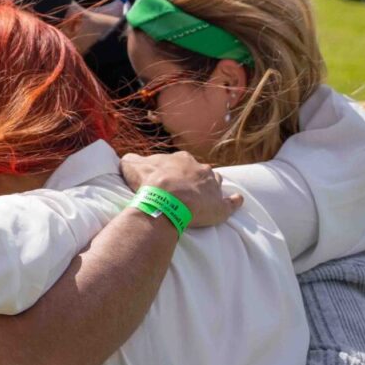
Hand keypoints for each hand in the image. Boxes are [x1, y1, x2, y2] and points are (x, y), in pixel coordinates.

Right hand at [117, 151, 242, 228]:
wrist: (165, 200)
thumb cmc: (150, 182)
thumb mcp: (132, 165)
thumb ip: (132, 161)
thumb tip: (127, 159)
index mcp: (182, 159)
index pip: (180, 162)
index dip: (173, 171)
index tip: (167, 180)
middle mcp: (201, 168)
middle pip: (199, 171)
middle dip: (193, 178)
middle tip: (183, 190)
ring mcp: (212, 186)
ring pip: (215, 183)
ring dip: (210, 188)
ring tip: (202, 197)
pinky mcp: (220, 205)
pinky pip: (231, 202)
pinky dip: (234, 201)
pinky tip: (237, 200)